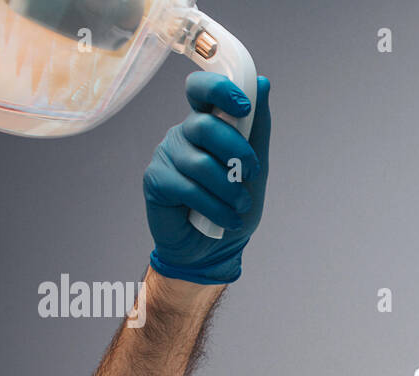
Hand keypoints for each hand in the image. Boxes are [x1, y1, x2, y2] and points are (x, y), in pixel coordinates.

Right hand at [144, 73, 271, 284]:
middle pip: (204, 126)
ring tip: (238, 206)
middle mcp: (184, 135)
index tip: (243, 108)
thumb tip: (262, 84)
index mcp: (206, 124)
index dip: (219, 91)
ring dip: (229, 190)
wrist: (215, 249)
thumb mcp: (254, 168)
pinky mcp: (156, 181)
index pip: (201, 90)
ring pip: (200, 163)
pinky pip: (189, 189)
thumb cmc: (232, 205)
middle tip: (250, 174)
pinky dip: (215, 209)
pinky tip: (225, 220)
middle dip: (236, 152)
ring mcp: (167, 156)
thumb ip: (257, 129)